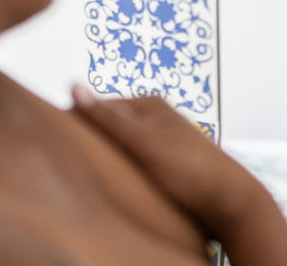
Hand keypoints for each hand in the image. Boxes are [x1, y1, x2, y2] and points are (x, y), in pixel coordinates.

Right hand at [70, 87, 255, 231]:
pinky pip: (133, 162)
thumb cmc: (188, 169)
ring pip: (121, 146)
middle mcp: (155, 118)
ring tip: (90, 174)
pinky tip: (116, 183)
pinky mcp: (167, 162)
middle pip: (110, 127)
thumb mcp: (143, 143)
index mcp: (148, 104)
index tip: (56, 140)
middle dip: (91, 140)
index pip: (98, 107)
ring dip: (107, 158)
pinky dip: (122, 170)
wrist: (231, 201)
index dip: (76, 122)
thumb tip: (72, 85)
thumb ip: (107, 119)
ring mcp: (161, 140)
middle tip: (70, 162)